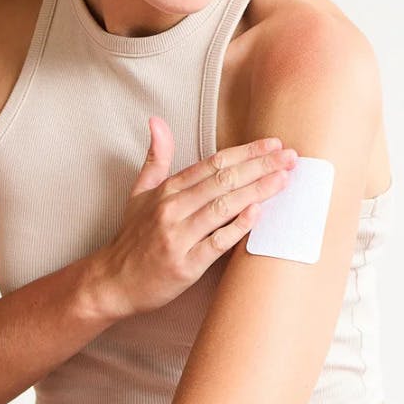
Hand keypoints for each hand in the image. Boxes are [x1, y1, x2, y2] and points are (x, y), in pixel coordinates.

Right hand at [99, 116, 297, 316]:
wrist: (113, 281)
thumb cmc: (132, 237)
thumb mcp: (139, 192)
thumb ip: (155, 157)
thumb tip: (157, 121)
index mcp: (167, 190)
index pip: (212, 164)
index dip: (245, 152)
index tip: (272, 144)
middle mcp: (172, 209)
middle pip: (222, 180)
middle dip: (259, 166)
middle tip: (290, 157)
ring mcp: (178, 236)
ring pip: (222, 207)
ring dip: (256, 191)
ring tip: (283, 180)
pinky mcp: (184, 264)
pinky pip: (216, 243)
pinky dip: (237, 227)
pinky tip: (257, 213)